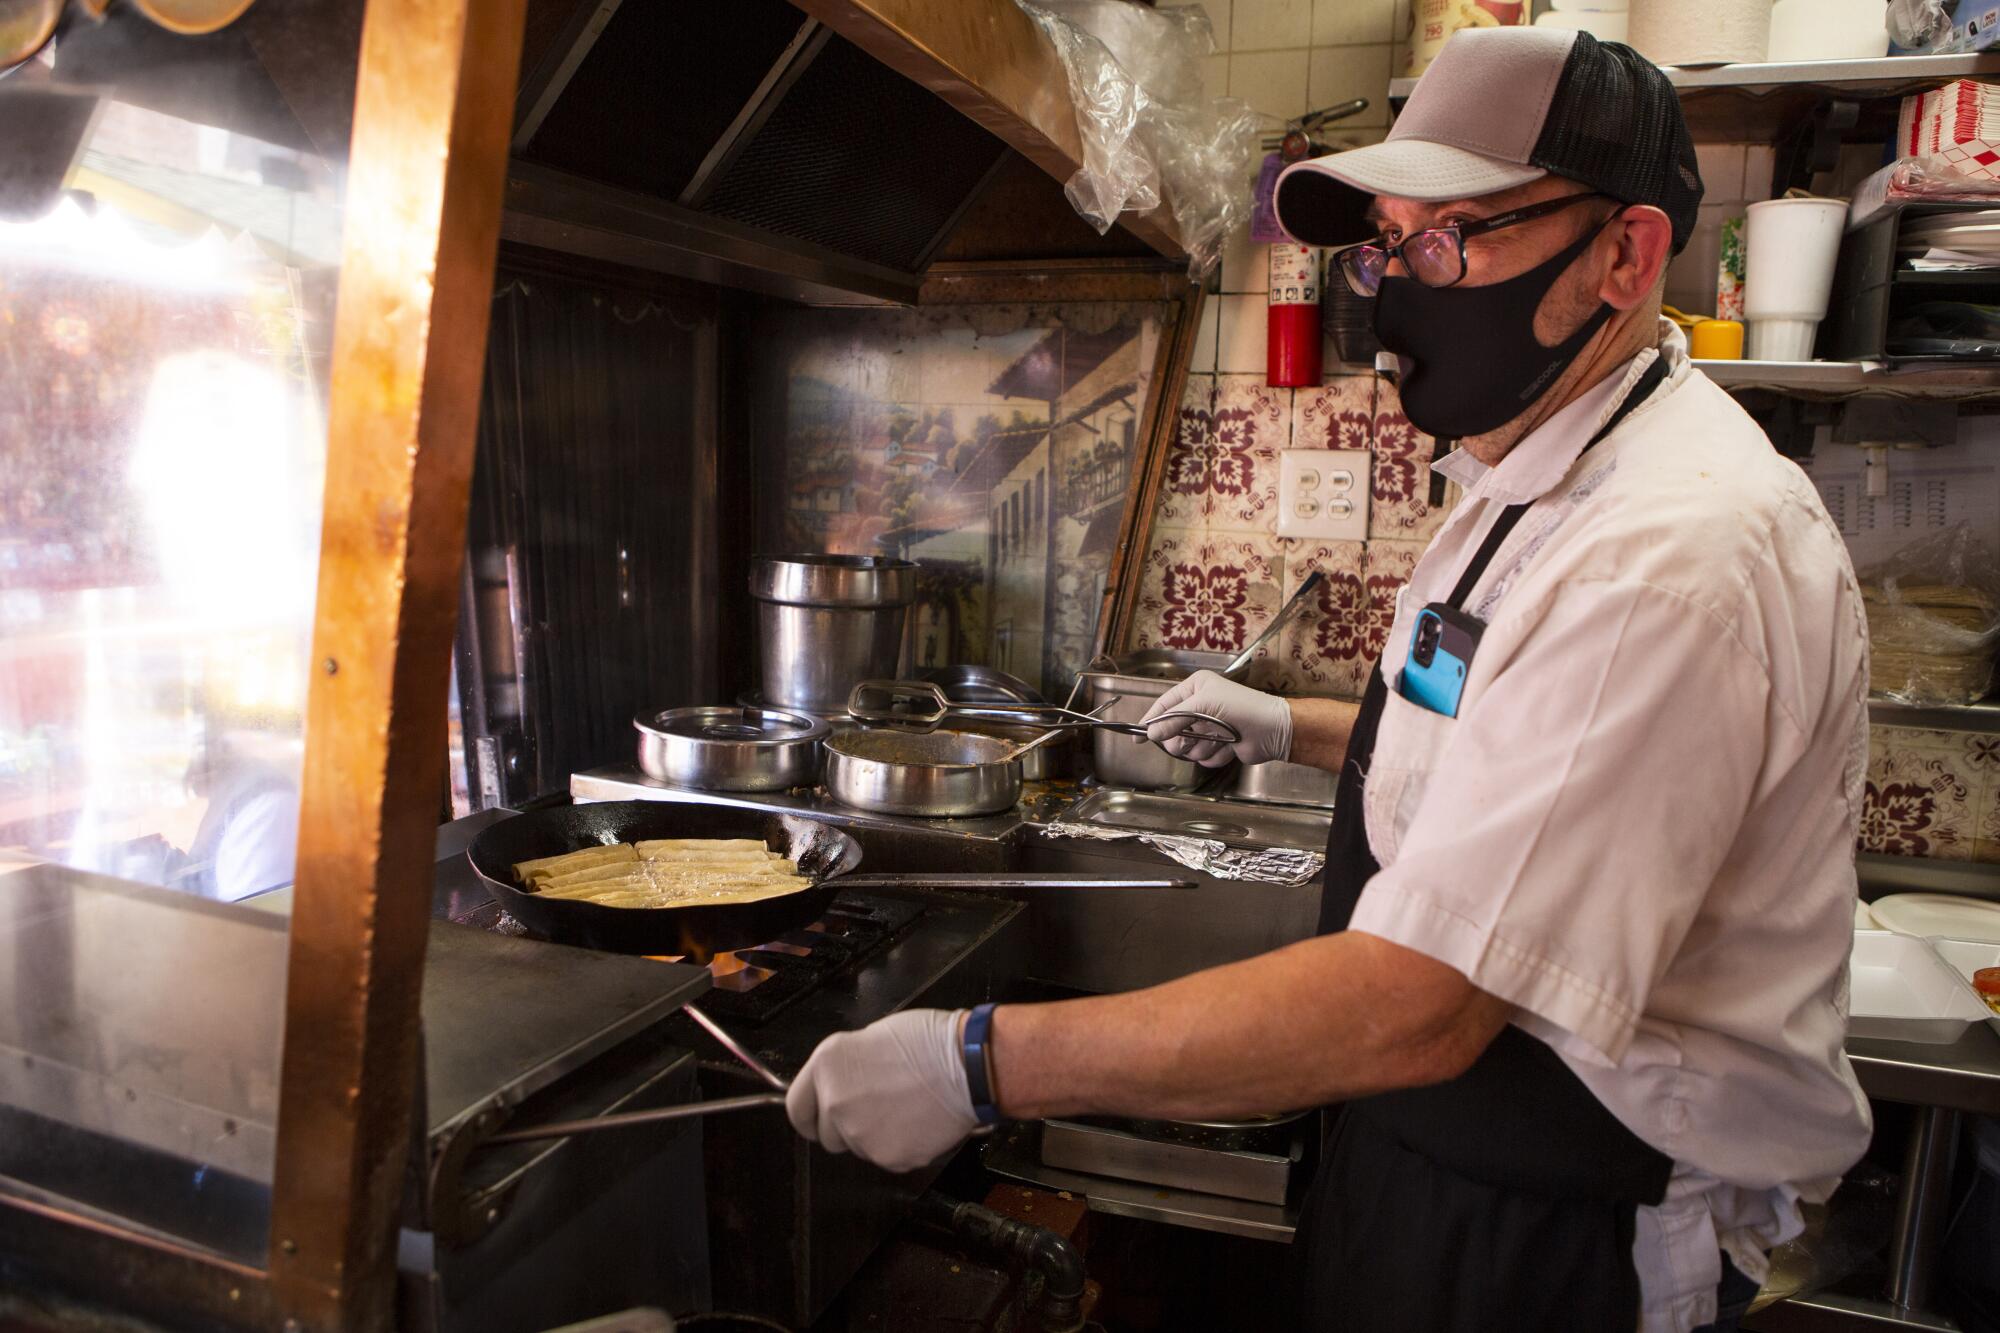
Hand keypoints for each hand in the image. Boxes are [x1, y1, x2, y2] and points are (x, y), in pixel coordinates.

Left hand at [786, 1008, 978, 1172]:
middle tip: (878, 1106)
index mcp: (826, 1067)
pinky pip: (886, 1157)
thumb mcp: (871, 1038)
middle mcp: (835, 1103)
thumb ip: (846, 1068)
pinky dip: (900, 1145)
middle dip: (846, 1127)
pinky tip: (918, 1121)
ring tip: (905, 1108)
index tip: (820, 1118)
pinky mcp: (888, 1158)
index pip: (797, 1109)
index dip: (811, 1115)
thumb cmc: (929, 1042)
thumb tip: (840, 1085)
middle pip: (827, 1136)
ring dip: (874, 1135)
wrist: (968, 1065)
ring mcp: (860, 1135)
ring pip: (858, 1148)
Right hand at [1142, 670, 1292, 766]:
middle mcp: (1200, 707)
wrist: (1273, 729)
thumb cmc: (1240, 708)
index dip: (1150, 721)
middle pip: (1172, 731)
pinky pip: (1204, 757)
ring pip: (1188, 748)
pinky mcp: (1219, 745)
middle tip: (1192, 738)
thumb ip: (1173, 718)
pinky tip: (1230, 747)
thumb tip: (1150, 733)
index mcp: (1195, 689)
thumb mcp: (1202, 705)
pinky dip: (1216, 755)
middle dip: (1183, 738)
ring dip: (1202, 747)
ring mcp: (1209, 728)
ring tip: (1219, 739)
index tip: (1137, 736)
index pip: (1164, 705)